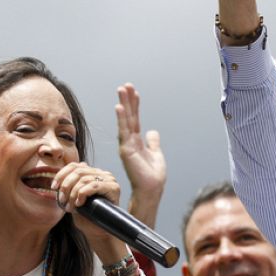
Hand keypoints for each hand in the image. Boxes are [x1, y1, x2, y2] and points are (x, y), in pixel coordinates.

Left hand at [52, 162, 124, 255]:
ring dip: (73, 194)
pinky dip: (83, 194)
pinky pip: (94, 186)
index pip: (74, 165)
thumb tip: (56, 181)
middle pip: (78, 171)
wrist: (98, 232)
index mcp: (92, 173)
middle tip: (62, 200)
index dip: (61, 174)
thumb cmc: (85, 217)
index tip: (53, 187)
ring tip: (70, 206)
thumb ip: (68, 187)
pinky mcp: (114, 188)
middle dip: (66, 186)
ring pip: (84, 179)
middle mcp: (101, 173)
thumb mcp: (72, 199)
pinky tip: (79, 204)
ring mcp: (109, 180)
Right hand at [115, 84, 165, 201]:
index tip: (134, 92)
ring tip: (121, 90)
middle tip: (125, 85)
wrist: (151, 189)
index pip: (135, 119)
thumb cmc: (152, 176)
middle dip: (128, 101)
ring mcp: (127, 144)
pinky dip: (122, 119)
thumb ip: (153, 142)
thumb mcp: (156, 154)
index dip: (135, 105)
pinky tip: (120, 107)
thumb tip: (153, 132)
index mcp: (137, 141)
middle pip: (129, 117)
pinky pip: (123, 131)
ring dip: (124, 105)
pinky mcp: (126, 150)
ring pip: (125, 121)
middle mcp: (130, 141)